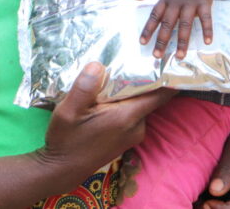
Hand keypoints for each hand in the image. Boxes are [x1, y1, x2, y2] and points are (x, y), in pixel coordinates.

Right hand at [38, 63, 175, 190]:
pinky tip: (106, 99)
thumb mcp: (68, 111)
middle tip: (129, 60)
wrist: (62, 170)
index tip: (165, 60)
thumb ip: (84, 87)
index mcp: (127, 117)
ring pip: (139, 106)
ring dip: (129, 93)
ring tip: (113, 77)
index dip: (167, 78)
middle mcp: (136, 127)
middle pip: (148, 97)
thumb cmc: (66, 140)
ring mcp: (133, 135)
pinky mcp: (127, 139)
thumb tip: (98, 65)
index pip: (160, 95)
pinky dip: (124, 105)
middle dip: (141, 80)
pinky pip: (132, 115)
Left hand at [135, 0, 216, 58]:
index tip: (142, 43)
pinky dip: (207, 29)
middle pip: (168, 24)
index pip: (154, 16)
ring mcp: (191, 2)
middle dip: (162, 40)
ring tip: (180, 56)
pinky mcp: (204, 1)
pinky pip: (206, 18)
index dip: (148, 29)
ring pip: (185, 24)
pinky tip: (207, 42)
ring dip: (182, 41)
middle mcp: (176, 2)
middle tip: (157, 56)